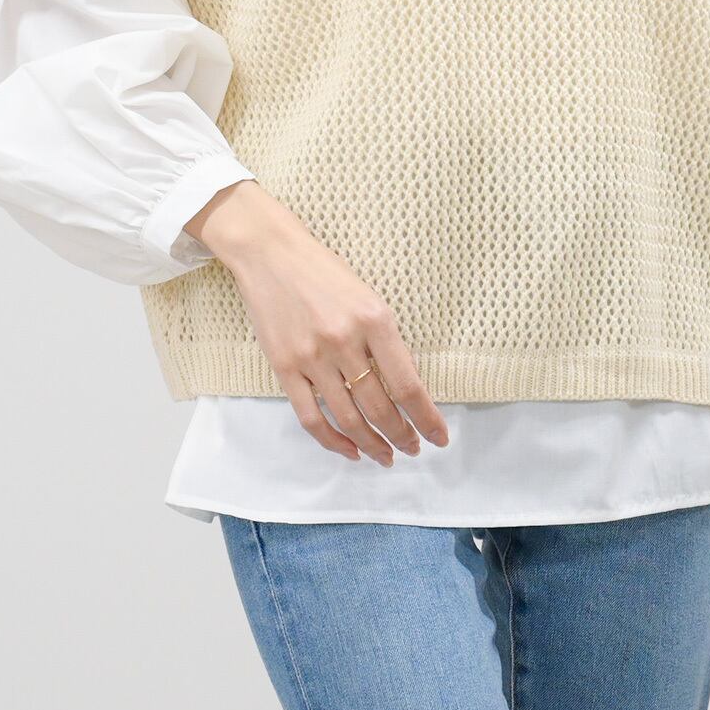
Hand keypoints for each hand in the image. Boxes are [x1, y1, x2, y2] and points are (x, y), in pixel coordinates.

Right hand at [188, 181, 450, 466]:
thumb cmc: (324, 272)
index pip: (407, 385)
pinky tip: (350, 450)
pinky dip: (332, 441)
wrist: (271, 254)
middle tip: (413, 449)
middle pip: (380, 407)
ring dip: (371, 444)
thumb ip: (386, 340)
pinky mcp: (284, 367)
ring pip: (348, 419)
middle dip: (402, 436)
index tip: (439, 437)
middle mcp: (345, 341)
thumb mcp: (369, 297)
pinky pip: (310, 417)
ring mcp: (312, 357)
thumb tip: (406, 388)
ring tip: (386, 456)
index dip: (426, 418)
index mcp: (375, 319)